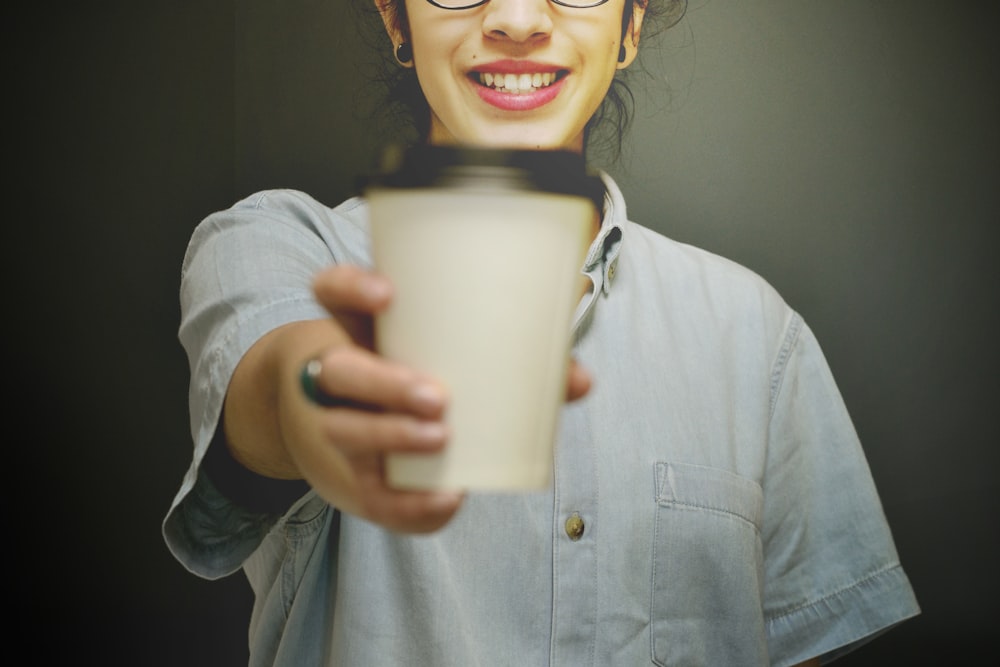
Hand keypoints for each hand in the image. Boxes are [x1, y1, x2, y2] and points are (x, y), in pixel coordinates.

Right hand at [275, 265, 461, 532]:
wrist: (326, 419)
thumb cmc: (393, 367)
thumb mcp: (409, 341)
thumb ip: (474, 338)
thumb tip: (571, 368)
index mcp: (347, 329)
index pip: (332, 294)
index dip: (352, 288)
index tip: (387, 293)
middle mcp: (329, 377)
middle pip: (341, 374)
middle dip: (385, 386)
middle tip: (437, 395)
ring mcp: (335, 430)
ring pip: (346, 433)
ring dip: (392, 437)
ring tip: (440, 438)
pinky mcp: (350, 480)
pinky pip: (371, 497)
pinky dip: (410, 506)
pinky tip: (450, 498)